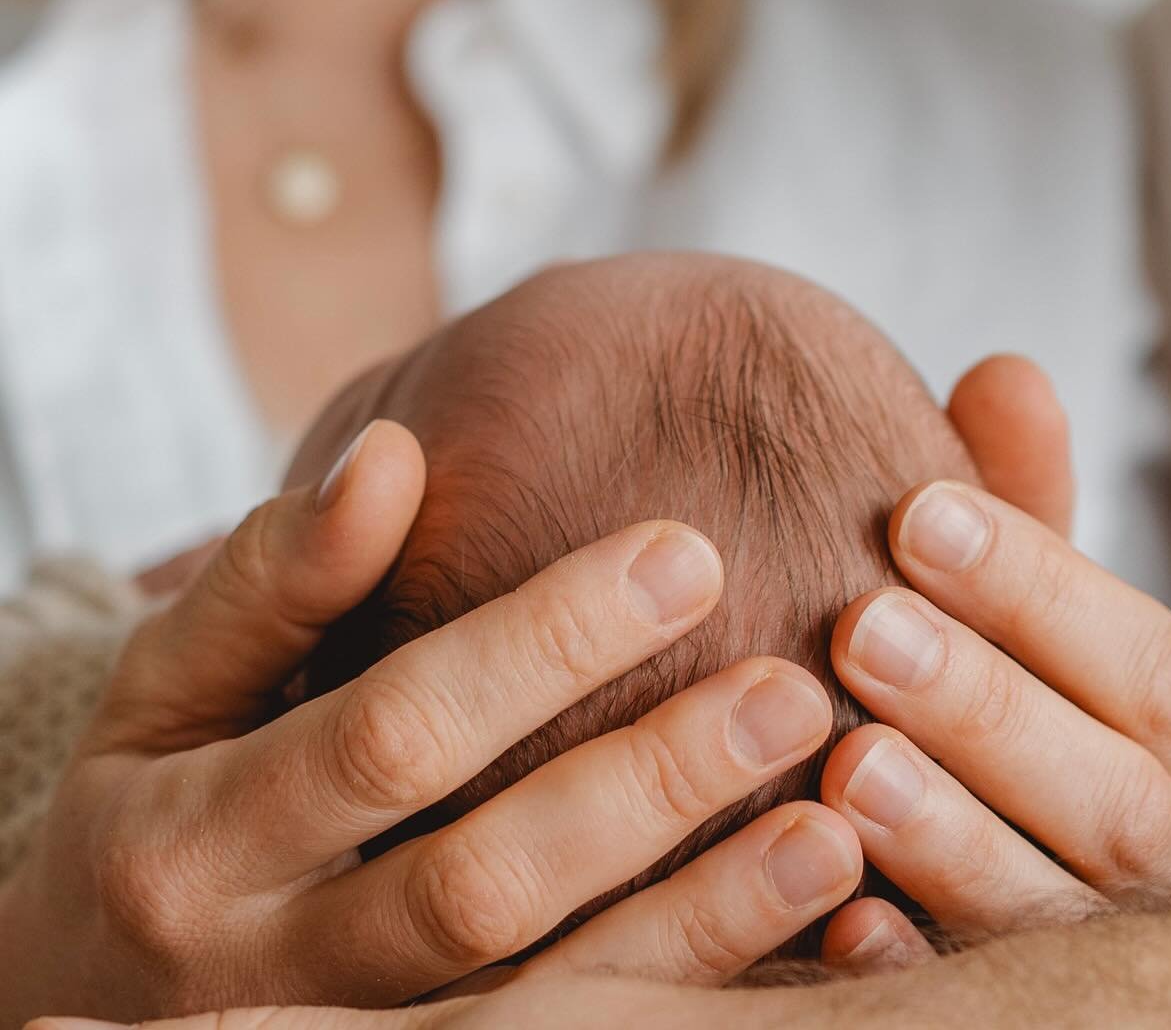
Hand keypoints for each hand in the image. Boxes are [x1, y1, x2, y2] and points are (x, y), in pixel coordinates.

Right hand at [1, 421, 857, 1023]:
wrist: (71, 1000)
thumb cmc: (150, 796)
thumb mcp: (164, 683)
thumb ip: (273, 579)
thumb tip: (389, 455)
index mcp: (197, 839)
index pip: (396, 733)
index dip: (542, 644)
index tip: (686, 551)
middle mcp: (270, 972)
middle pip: (482, 883)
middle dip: (645, 788)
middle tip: (793, 688)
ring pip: (541, 1005)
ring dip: (695, 925)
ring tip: (835, 829)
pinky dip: (681, 1000)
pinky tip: (808, 941)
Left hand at [818, 359, 1170, 968]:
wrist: (985, 834)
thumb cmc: (1005, 686)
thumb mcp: (1017, 599)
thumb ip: (1017, 501)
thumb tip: (1008, 374)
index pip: (1156, 668)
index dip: (1039, 587)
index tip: (914, 510)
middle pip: (1117, 796)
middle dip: (985, 706)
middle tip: (860, 627)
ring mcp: (1107, 954)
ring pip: (1054, 911)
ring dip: (949, 834)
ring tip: (845, 757)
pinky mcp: (1022, 1013)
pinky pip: (974, 1003)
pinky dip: (912, 961)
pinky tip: (839, 912)